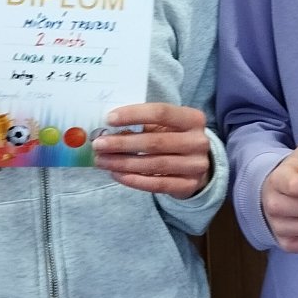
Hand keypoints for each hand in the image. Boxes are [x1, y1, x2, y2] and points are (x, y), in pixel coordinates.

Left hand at [93, 103, 211, 199]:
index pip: (161, 112)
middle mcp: (198, 141)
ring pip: (154, 164)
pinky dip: (134, 180)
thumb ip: (144, 125)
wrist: (196, 165)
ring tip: (102, 161)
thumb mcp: (166, 126)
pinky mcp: (188, 185)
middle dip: (122, 143)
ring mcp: (195, 165)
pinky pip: (157, 184)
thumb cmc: (174, 138)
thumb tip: (108, 130)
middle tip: (99, 144)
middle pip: (155, 142)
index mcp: (193, 118)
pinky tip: (117, 174)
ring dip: (124, 163)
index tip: (109, 119)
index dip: (134, 115)